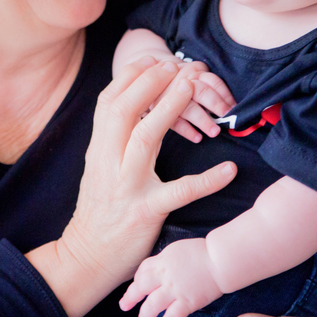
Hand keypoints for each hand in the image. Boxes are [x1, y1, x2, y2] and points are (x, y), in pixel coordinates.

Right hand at [40, 58, 236, 316]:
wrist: (86, 257)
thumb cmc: (99, 210)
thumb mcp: (99, 168)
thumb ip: (113, 139)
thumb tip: (135, 106)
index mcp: (98, 150)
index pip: (108, 102)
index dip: (131, 76)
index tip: (155, 59)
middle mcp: (108, 163)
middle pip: (123, 111)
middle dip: (149, 82)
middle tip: (176, 65)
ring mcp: (127, 187)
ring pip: (144, 140)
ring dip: (168, 108)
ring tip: (191, 87)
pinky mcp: (146, 213)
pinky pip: (179, 193)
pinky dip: (206, 180)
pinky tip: (230, 169)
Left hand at [119, 238, 221, 316]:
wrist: (221, 260)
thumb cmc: (204, 252)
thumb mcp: (178, 250)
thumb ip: (167, 261)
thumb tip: (160, 269)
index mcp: (162, 260)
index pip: (142, 270)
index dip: (136, 280)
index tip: (135, 287)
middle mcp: (164, 276)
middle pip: (141, 288)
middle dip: (130, 298)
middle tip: (124, 306)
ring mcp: (174, 290)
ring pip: (152, 306)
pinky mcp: (187, 302)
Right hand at [158, 62, 235, 143]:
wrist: (147, 77)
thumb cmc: (180, 82)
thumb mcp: (194, 75)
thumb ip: (208, 86)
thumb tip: (233, 107)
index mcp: (193, 71)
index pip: (212, 81)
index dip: (225, 96)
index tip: (235, 109)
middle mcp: (181, 81)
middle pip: (200, 91)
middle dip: (216, 105)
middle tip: (227, 118)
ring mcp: (168, 95)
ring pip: (187, 107)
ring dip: (203, 120)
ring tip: (215, 132)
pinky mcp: (157, 108)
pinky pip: (174, 121)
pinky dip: (186, 130)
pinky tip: (197, 138)